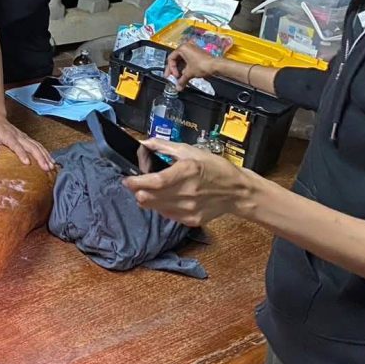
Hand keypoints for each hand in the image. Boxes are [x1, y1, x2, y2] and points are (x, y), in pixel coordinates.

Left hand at [0, 117, 54, 170]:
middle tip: (45, 167)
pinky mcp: (27, 139)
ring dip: (45, 156)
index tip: (27, 162)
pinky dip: (45, 153)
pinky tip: (51, 161)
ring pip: (37, 146)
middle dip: (40, 157)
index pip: (15, 145)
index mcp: (7, 136)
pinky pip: (38, 145)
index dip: (21, 153)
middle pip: (31, 146)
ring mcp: (24, 137)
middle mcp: (18, 136)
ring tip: (51, 166)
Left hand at [122, 138, 252, 226]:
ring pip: (154, 207)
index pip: (153, 182)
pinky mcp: (190, 220)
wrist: (237, 191)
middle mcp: (186, 193)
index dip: (136, 182)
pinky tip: (167, 197)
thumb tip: (144, 143)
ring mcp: (188, 209)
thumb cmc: (215, 168)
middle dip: (138, 189)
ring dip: (148, 198)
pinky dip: (161, 206)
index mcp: (186, 172)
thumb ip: (163, 146)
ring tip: (154, 189)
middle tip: (138, 182)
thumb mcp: (190, 150)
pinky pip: (166, 214)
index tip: (127, 179)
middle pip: (148, 197)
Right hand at [165, 43, 220, 89]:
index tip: (171, 76)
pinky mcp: (197, 54)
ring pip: (182, 60)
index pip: (171, 59)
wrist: (216, 66)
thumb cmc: (202, 65)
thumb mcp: (189, 73)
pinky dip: (185, 67)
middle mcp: (187, 47)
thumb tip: (178, 87)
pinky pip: (187, 60)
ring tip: (179, 77)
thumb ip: (181, 80)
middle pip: (176, 59)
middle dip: (174, 70)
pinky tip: (185, 74)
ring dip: (179, 69)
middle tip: (172, 77)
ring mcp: (192, 50)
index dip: (170, 69)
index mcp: (182, 48)